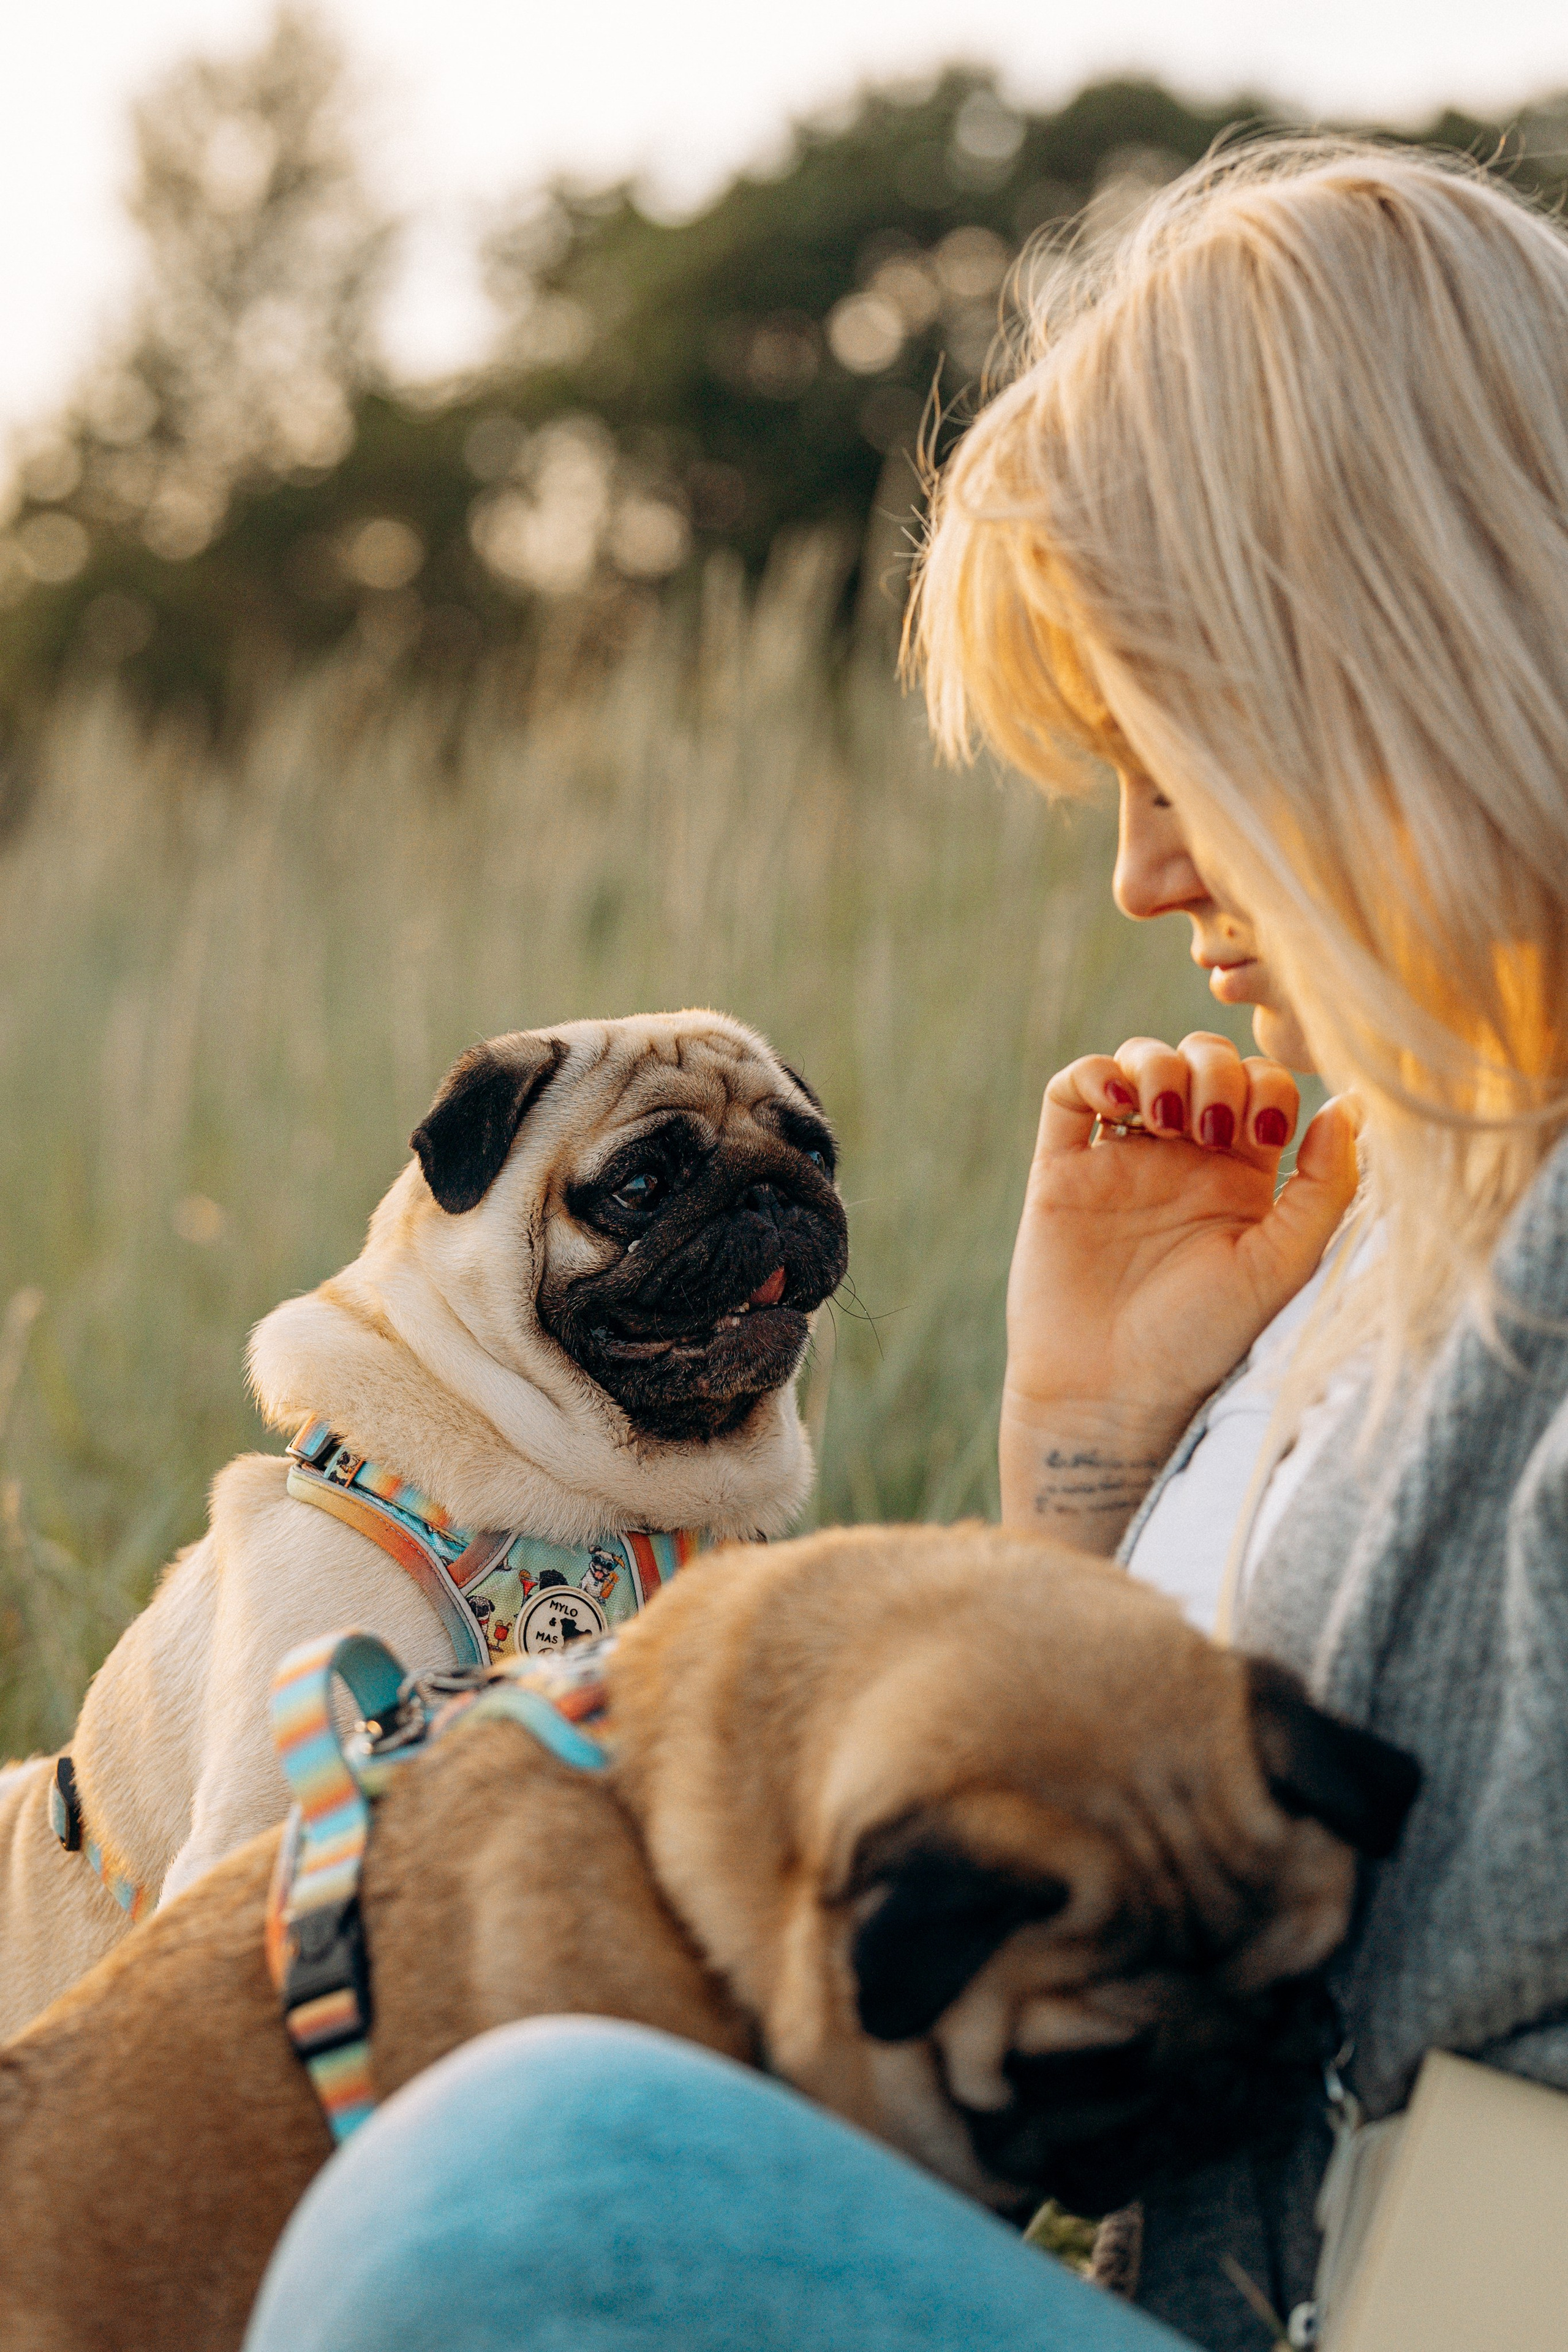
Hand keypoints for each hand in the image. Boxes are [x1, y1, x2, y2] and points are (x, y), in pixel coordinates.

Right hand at [1000, 1031, 1360, 1549]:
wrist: (1111, 1391)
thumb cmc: (1203, 1341)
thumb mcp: (1282, 1266)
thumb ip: (1326, 1188)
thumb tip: (1354, 1104)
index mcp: (1242, 1179)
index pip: (1264, 1088)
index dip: (1268, 1087)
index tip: (1263, 1135)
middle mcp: (1182, 1160)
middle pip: (1205, 1062)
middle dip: (1213, 1069)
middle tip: (1208, 1122)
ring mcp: (1120, 1160)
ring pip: (1140, 1062)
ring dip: (1158, 1064)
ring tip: (1160, 1115)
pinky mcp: (1061, 1170)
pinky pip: (1070, 1091)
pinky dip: (1093, 1073)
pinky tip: (1116, 1102)